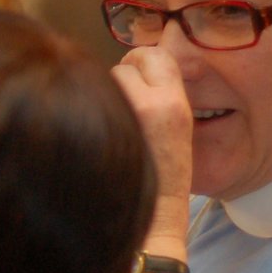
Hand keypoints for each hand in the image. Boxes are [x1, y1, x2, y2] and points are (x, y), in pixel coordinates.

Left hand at [112, 47, 193, 240]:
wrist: (154, 218)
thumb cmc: (164, 177)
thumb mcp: (179, 130)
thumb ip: (161, 96)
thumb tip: (132, 68)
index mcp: (174, 104)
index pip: (155, 54)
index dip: (144, 61)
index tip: (139, 73)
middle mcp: (149, 104)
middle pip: (125, 64)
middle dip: (123, 78)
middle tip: (125, 101)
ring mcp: (121, 118)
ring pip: (106, 81)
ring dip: (108, 92)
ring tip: (115, 119)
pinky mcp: (100, 129)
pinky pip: (93, 100)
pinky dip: (93, 107)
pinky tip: (99, 127)